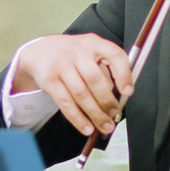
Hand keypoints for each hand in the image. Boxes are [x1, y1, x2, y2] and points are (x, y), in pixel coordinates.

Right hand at [14, 32, 134, 137]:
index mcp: (94, 43)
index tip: (128, 92)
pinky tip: (87, 127)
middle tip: (114, 114)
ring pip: (80, 94)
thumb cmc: (74, 55)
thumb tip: (121, 97)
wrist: (41, 51)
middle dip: (107, 101)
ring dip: (95, 114)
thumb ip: (107, 69)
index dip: (123, 74)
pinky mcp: (49, 81)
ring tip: (105, 125)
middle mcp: (77, 52)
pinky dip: (78, 119)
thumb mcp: (91, 52)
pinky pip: (65, 103)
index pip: (114, 55)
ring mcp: (61, 66)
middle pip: (94, 79)